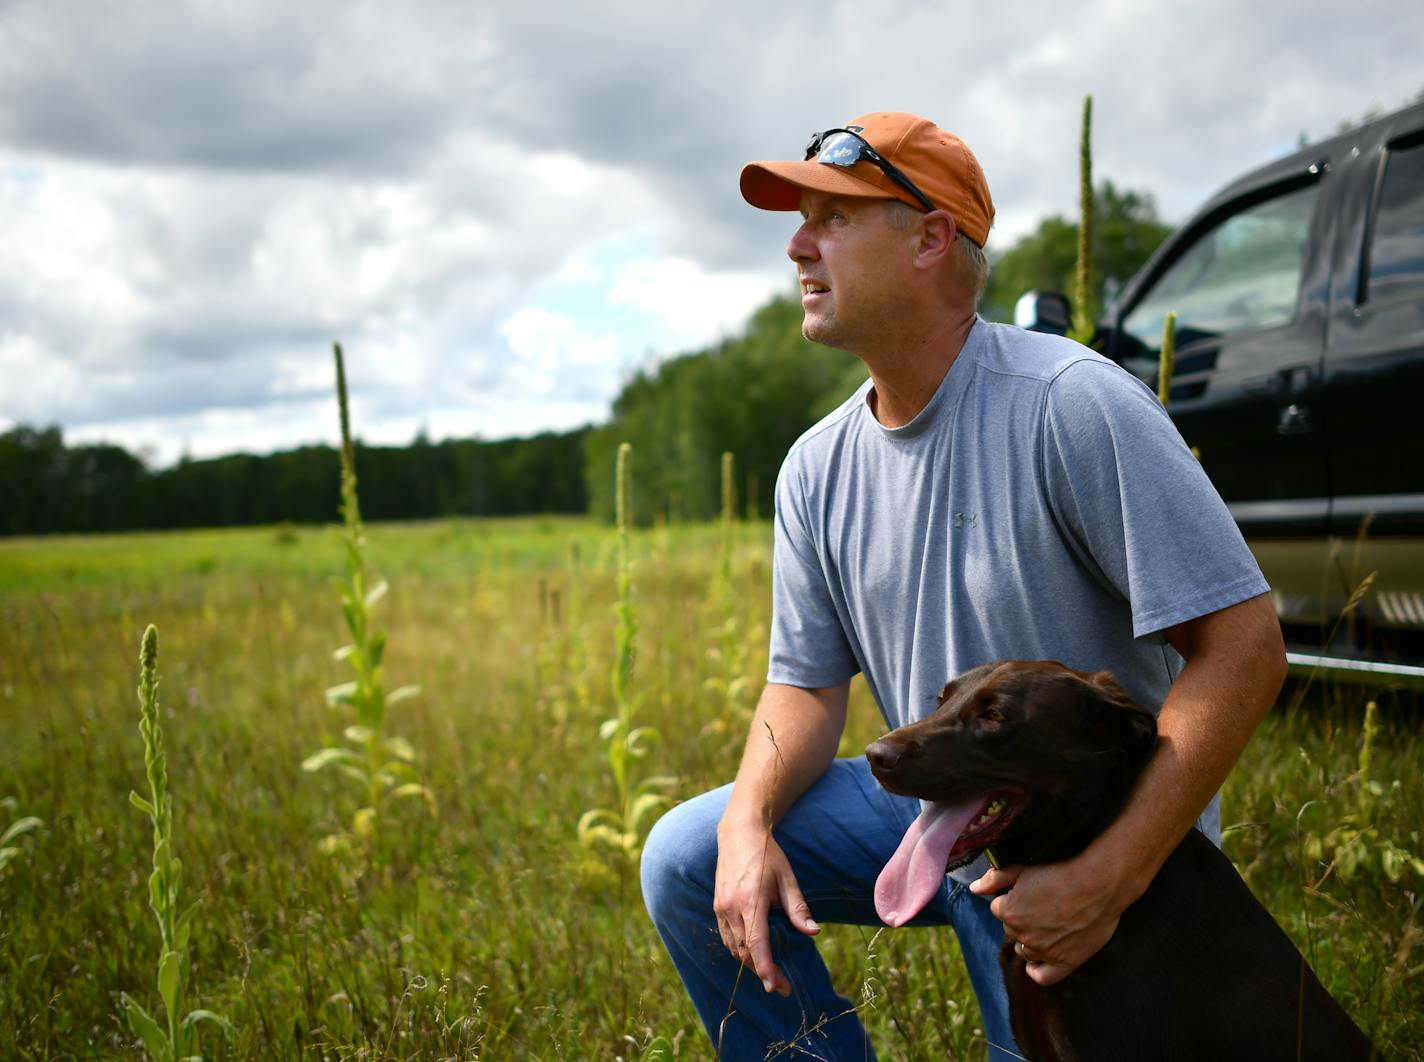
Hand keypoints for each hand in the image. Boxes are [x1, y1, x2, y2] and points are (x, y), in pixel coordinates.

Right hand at [713, 825, 819, 995]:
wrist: (739, 833)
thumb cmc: (767, 855)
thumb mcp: (787, 879)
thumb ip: (798, 907)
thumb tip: (813, 932)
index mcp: (750, 900)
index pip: (756, 943)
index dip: (766, 968)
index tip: (776, 987)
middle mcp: (731, 907)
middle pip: (744, 952)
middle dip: (763, 973)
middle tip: (782, 987)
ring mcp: (721, 907)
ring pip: (734, 948)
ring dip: (751, 964)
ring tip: (771, 974)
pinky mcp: (717, 906)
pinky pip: (727, 938)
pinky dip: (740, 950)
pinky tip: (754, 954)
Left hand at [969, 855, 1124, 986]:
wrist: (1100, 884)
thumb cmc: (1062, 872)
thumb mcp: (1023, 869)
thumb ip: (995, 880)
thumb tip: (974, 889)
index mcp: (1009, 913)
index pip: (999, 909)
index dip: (1013, 898)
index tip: (1030, 892)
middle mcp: (1023, 935)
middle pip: (1012, 929)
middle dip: (1021, 918)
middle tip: (1042, 904)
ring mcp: (1044, 951)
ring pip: (1025, 949)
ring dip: (1031, 939)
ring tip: (1048, 923)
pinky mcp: (1065, 962)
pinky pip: (1042, 976)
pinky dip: (1037, 969)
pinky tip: (1039, 960)